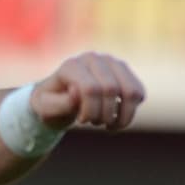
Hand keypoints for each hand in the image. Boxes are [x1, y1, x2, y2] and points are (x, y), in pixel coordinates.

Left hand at [31, 52, 145, 130]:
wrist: (57, 99)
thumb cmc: (49, 105)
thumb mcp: (46, 109)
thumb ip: (60, 103)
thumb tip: (77, 92)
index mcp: (71, 66)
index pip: (90, 88)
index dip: (90, 111)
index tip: (82, 121)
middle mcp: (93, 59)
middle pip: (111, 89)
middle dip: (104, 115)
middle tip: (94, 123)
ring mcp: (111, 62)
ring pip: (132, 91)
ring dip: (123, 116)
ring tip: (109, 125)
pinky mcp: (124, 71)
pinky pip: (139, 92)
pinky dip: (131, 111)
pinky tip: (116, 118)